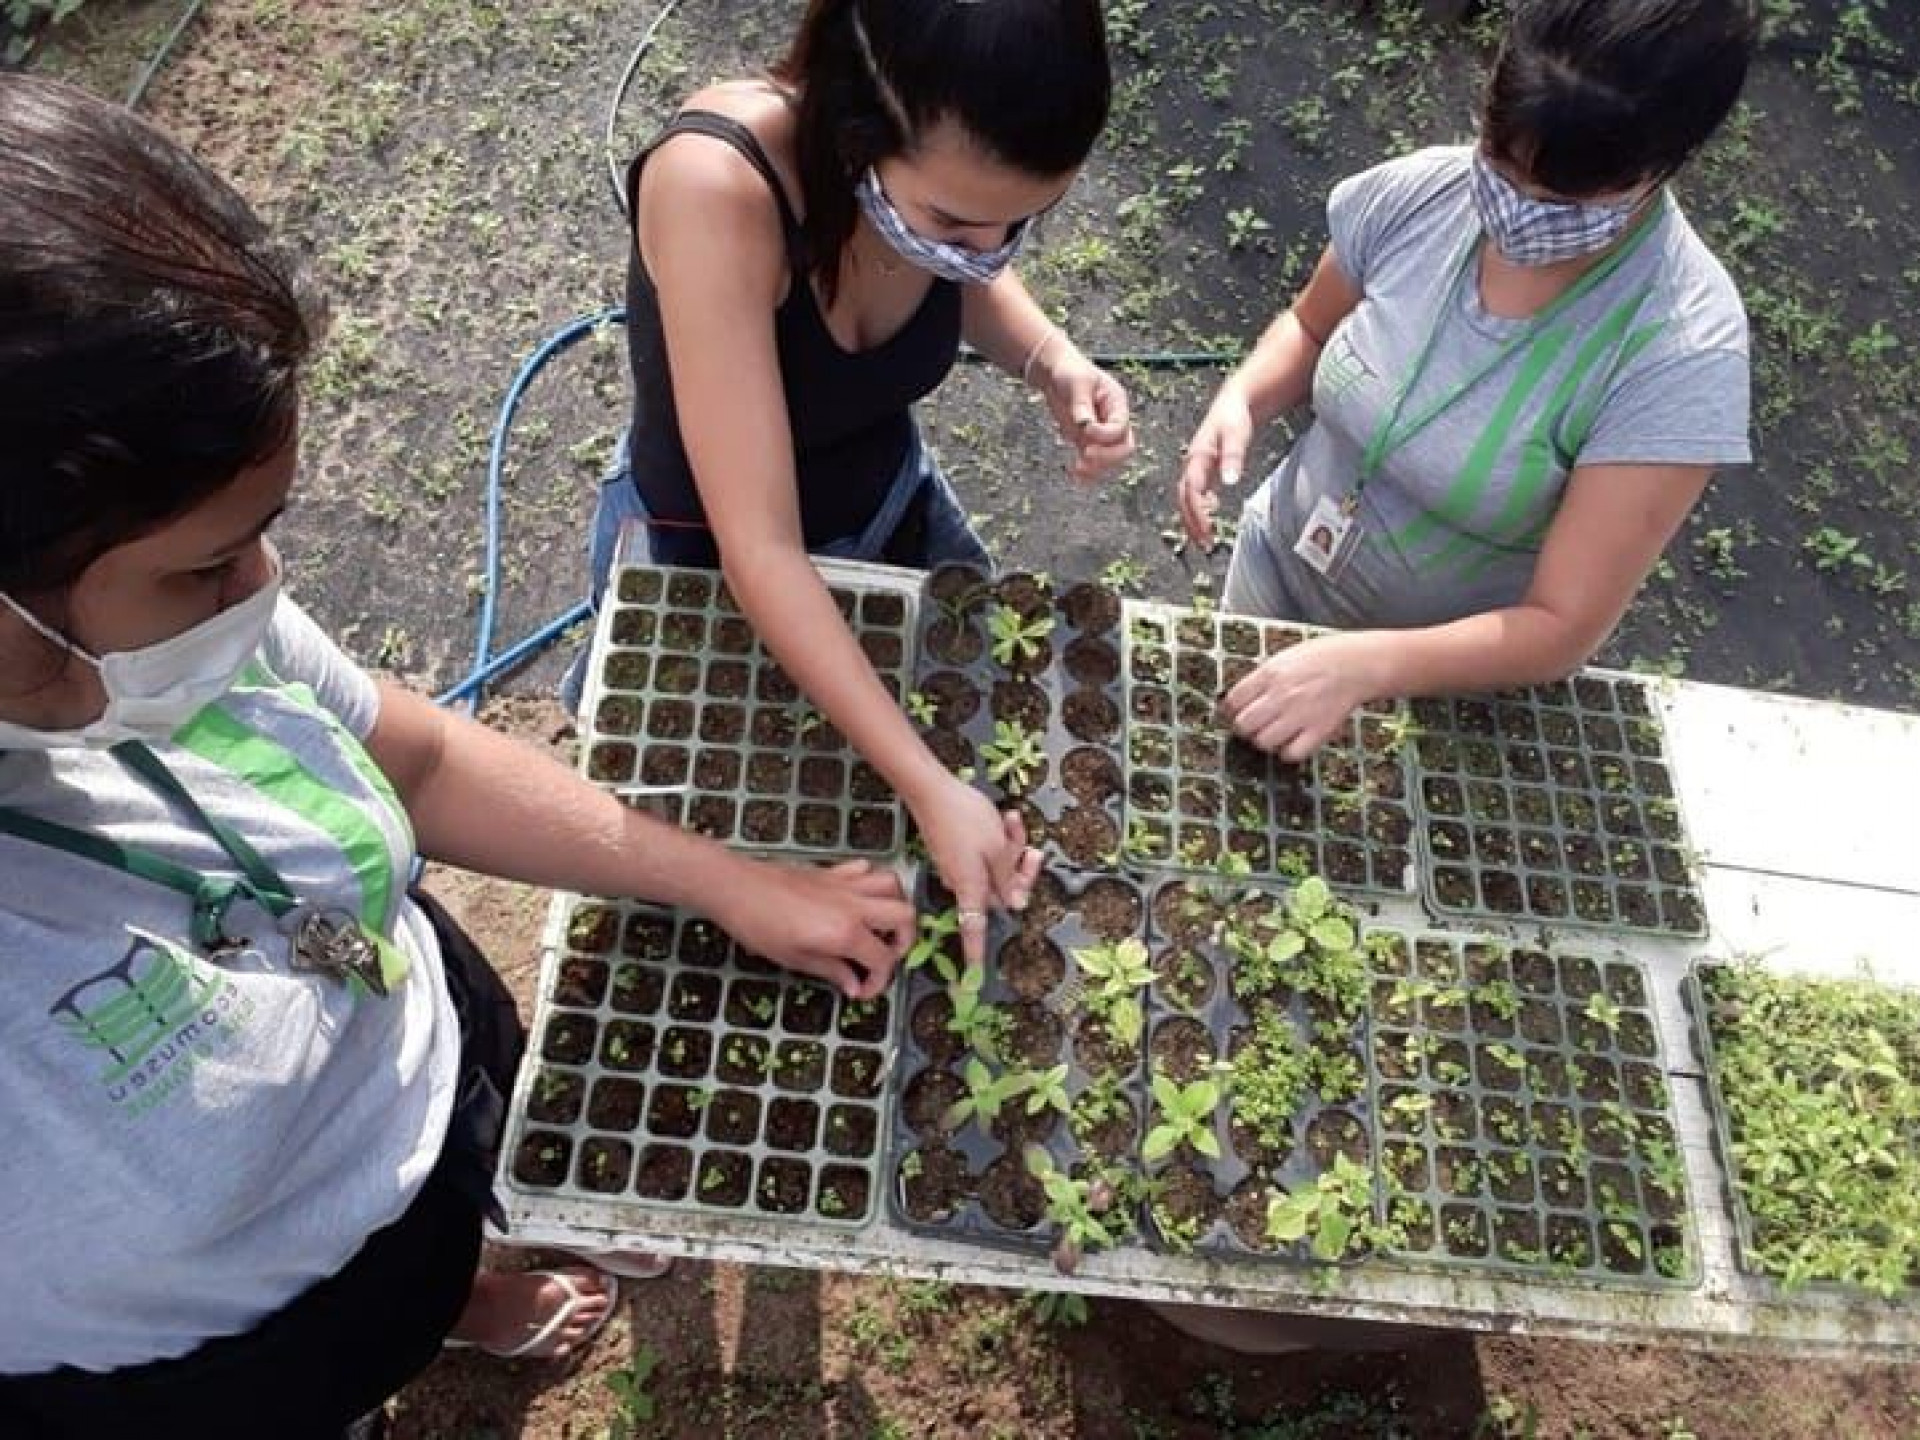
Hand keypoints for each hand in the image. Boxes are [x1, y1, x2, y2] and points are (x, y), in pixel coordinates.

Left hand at [709, 857, 914, 999]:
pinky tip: (858, 901)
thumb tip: (854, 985)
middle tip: (885, 956)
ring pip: (894, 885)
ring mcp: (846, 884)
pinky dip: (872, 884)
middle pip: (905, 916)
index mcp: (845, 931)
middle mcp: (854, 905)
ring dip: (895, 906)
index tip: (863, 990)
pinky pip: (867, 870)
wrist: (736, 887)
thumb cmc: (758, 926)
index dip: (878, 981)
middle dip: (905, 941)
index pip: (883, 959)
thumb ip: (832, 971)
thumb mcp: (794, 959)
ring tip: (881, 927)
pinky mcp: (833, 871)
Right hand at [909, 772, 1041, 964]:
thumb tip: (1015, 904)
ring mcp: (958, 867)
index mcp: (972, 887)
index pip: (974, 930)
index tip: (974, 980)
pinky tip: (1003, 819)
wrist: (932, 790)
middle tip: (1032, 850)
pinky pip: (985, 854)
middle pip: (1000, 891)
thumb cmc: (964, 817)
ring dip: (1011, 848)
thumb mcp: (997, 847)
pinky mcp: (956, 852)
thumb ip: (1009, 877)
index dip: (975, 956)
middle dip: (1020, 870)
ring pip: (997, 868)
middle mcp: (962, 882)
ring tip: (1012, 822)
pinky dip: (997, 840)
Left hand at [1037, 345, 1135, 483]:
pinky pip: (1093, 462)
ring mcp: (1101, 433)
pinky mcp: (1086, 440)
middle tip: (1086, 456)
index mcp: (1117, 403)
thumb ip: (1082, 404)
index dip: (1104, 434)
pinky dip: (1087, 472)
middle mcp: (1113, 420)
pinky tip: (1074, 477)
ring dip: (1096, 468)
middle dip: (1107, 456)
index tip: (1084, 430)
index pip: (1120, 427)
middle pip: (1123, 448)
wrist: (1055, 372)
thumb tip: (1085, 425)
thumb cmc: (1069, 371)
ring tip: (1076, 469)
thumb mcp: (1076, 382)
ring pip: (1109, 459)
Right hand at [1178, 383, 1255, 548]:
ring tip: (1205, 539)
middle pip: (1184, 499)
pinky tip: (1210, 516)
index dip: (1197, 512)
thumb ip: (1233, 456)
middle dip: (1192, 523)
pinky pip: (1193, 494)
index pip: (1192, 490)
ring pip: (1186, 499)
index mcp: (1197, 457)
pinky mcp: (1201, 469)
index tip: (1208, 530)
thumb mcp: (1236, 432)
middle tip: (1205, 544)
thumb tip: (1229, 481)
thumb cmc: (1234, 416)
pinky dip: (1198, 509)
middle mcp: (1192, 464)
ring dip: (1193, 520)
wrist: (1234, 401)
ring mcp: (1195, 467)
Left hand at [1222, 631, 1389, 760]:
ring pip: (1263, 742)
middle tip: (1253, 726)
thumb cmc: (1322, 657)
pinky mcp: (1318, 731)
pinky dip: (1288, 752)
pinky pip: (1291, 754)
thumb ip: (1261, 678)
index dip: (1230, 710)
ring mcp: (1300, 715)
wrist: (1359, 663)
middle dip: (1244, 728)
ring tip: (1272, 734)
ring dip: (1264, 741)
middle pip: (1243, 725)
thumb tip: (1238, 699)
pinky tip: (1291, 742)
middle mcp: (1281, 695)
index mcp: (1270, 674)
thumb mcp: (1284, 657)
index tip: (1234, 713)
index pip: (1233, 701)